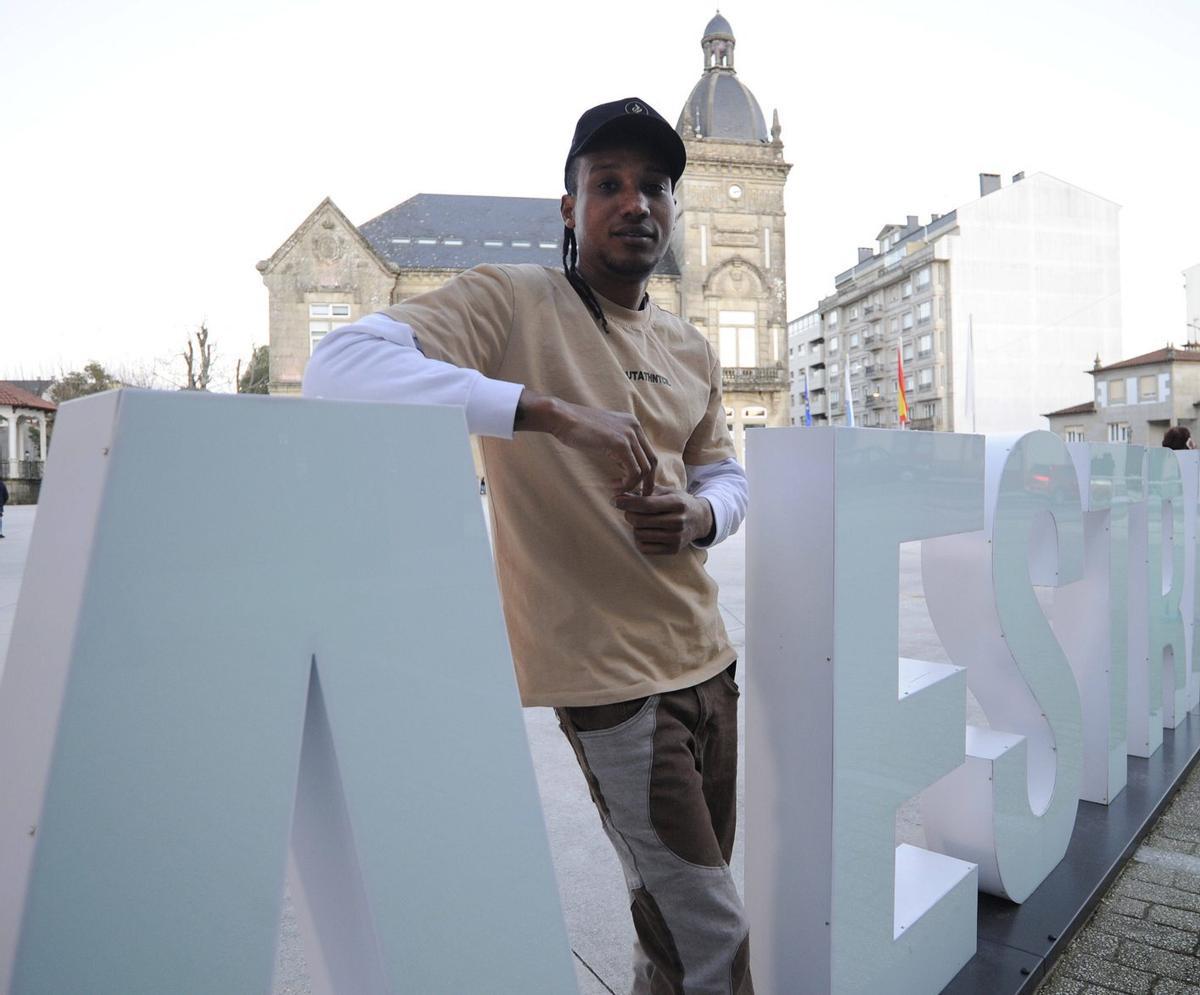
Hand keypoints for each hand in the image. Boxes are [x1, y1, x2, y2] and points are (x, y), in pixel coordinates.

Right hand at [516, 390, 656, 495]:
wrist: (562, 418)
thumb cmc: (576, 429)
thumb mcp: (604, 435)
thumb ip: (618, 446)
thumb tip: (625, 466)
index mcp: (632, 424)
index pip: (648, 453)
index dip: (644, 473)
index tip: (632, 485)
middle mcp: (635, 427)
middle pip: (652, 461)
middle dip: (647, 482)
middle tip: (637, 495)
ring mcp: (629, 435)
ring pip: (644, 469)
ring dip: (633, 485)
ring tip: (618, 490)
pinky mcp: (620, 444)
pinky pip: (633, 471)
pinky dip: (627, 484)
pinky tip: (614, 486)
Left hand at [613, 486, 714, 555]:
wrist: (700, 520)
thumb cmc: (678, 503)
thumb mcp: (666, 492)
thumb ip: (643, 492)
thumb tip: (618, 492)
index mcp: (677, 503)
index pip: (646, 504)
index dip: (627, 503)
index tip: (615, 500)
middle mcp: (678, 521)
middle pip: (639, 520)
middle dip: (628, 514)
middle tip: (629, 511)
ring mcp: (676, 537)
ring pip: (639, 534)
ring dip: (634, 527)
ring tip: (641, 521)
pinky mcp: (673, 550)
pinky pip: (644, 547)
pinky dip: (639, 540)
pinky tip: (645, 532)